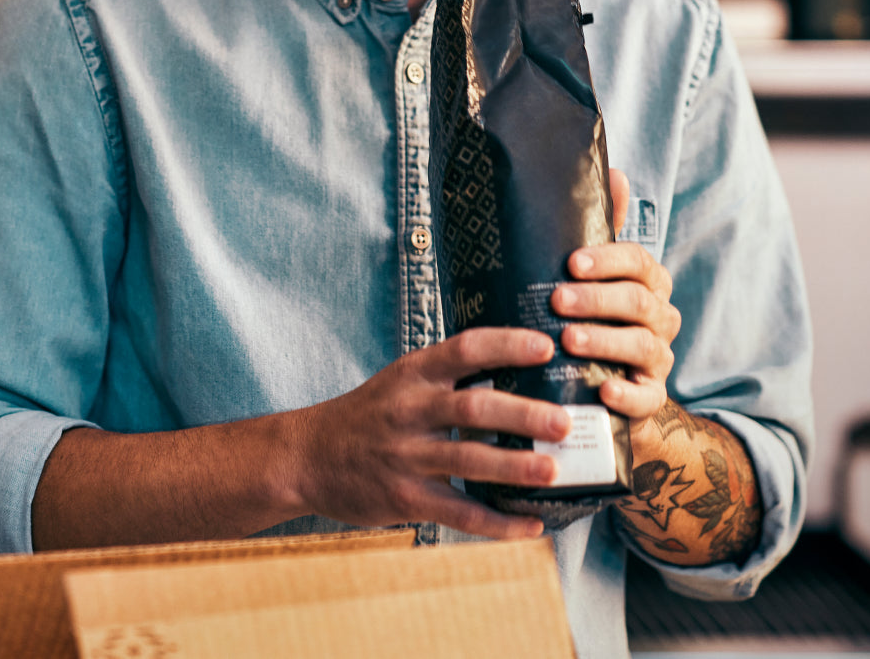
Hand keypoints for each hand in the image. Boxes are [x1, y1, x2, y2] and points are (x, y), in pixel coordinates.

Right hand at [291, 328, 574, 538]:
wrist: (306, 456)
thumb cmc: (368, 415)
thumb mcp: (401, 380)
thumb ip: (448, 375)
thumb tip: (520, 369)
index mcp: (413, 373)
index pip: (465, 348)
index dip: (507, 345)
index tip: (546, 347)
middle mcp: (410, 410)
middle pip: (473, 407)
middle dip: (521, 415)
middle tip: (562, 421)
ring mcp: (405, 456)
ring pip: (468, 460)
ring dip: (514, 467)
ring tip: (553, 469)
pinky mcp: (404, 497)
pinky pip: (458, 513)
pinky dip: (498, 523)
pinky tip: (531, 525)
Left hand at [552, 168, 681, 426]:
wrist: (592, 380)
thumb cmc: (588, 314)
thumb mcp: (590, 272)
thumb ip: (603, 227)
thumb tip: (616, 173)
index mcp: (648, 283)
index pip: (639, 262)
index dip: (609, 260)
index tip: (572, 262)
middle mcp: (660, 318)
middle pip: (639, 301)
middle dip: (598, 299)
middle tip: (557, 299)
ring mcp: (658, 359)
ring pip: (643, 345)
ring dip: (605, 341)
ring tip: (568, 340)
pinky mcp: (650, 399)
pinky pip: (648, 398)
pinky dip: (628, 394)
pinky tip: (603, 388)